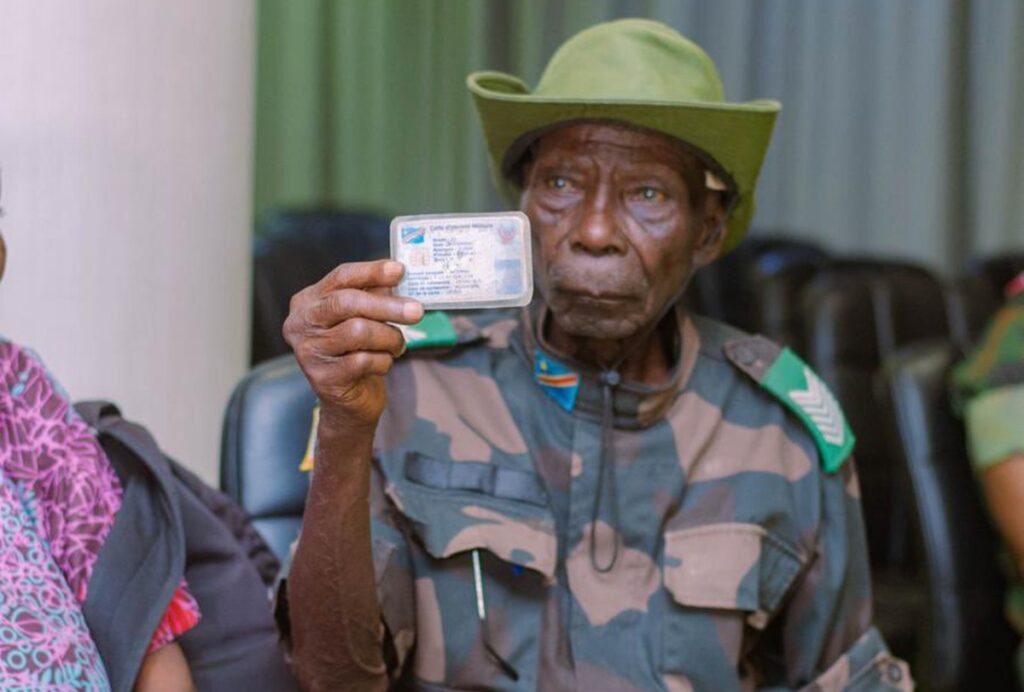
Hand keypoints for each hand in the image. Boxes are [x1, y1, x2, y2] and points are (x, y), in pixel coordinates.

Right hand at [283, 260, 422, 429]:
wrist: (347, 404)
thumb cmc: (356, 353)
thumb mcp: (363, 319)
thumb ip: (375, 295)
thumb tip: (399, 275)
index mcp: (308, 301)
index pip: (340, 277)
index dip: (371, 271)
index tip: (400, 270)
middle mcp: (301, 323)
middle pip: (346, 302)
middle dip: (387, 306)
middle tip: (417, 311)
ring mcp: (308, 352)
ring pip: (358, 331)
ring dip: (389, 337)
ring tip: (398, 345)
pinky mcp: (323, 378)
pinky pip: (363, 361)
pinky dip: (383, 361)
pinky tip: (384, 363)